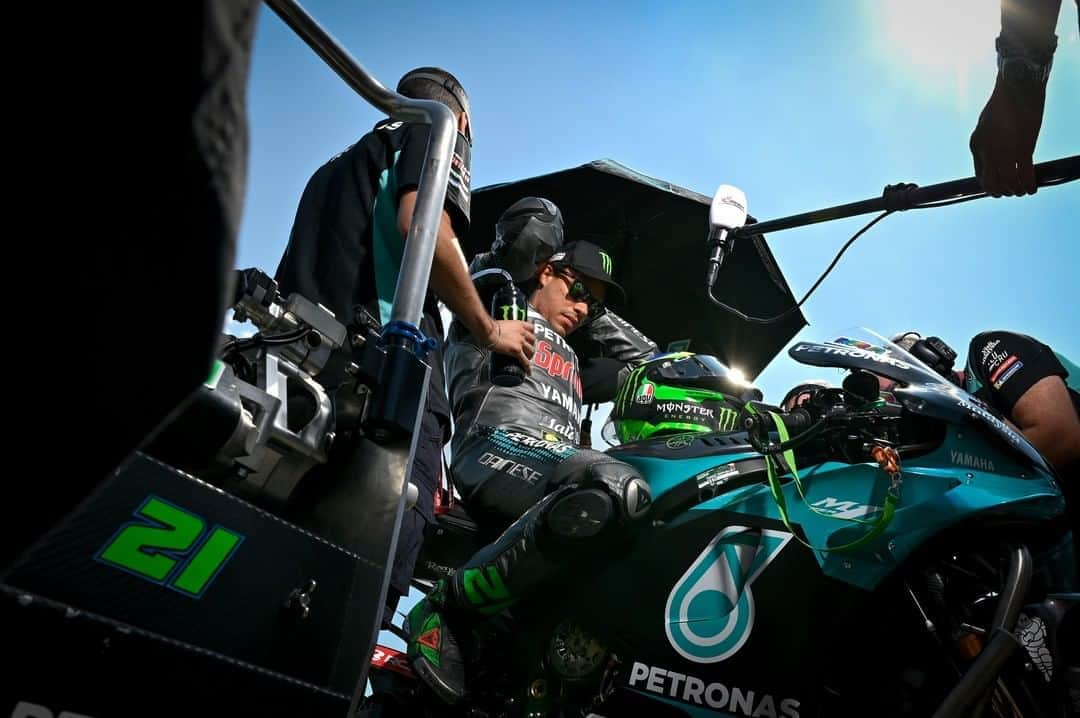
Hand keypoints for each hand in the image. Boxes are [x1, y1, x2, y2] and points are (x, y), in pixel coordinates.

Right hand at [487, 320, 535, 371]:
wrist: (489, 332)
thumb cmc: (492, 328)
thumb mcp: (504, 324)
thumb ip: (508, 328)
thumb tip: (505, 334)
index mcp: (519, 325)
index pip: (531, 328)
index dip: (531, 334)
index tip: (529, 338)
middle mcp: (522, 333)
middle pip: (533, 341)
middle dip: (531, 346)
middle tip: (527, 350)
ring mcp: (521, 342)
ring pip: (531, 351)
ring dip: (529, 356)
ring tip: (526, 359)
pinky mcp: (517, 350)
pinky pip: (525, 361)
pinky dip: (527, 367)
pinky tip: (528, 371)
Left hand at [969, 75, 1045, 196]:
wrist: (1017, 86)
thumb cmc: (1003, 103)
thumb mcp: (986, 125)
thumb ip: (987, 143)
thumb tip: (995, 157)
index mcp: (975, 146)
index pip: (980, 176)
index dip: (990, 186)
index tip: (999, 187)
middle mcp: (987, 152)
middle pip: (992, 184)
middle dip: (1002, 192)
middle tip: (1011, 192)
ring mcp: (1004, 152)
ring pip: (1009, 183)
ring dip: (1016, 191)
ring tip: (1022, 191)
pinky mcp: (1023, 148)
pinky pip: (1025, 175)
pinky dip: (1029, 185)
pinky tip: (1032, 189)